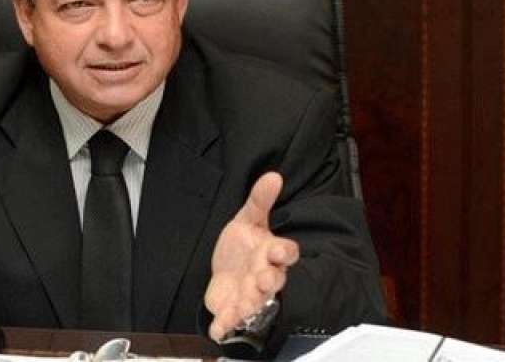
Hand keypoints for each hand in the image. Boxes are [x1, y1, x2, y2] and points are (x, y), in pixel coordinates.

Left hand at [204, 172, 298, 341]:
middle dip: (269, 280)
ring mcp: (250, 294)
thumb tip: (273, 175)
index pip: (286, 253)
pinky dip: (226, 324)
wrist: (227, 271)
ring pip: (256, 302)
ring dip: (249, 304)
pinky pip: (232, 319)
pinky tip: (218, 327)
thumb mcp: (248, 218)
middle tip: (262, 279)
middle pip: (273, 280)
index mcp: (270, 252)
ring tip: (241, 307)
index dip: (284, 252)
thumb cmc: (243, 246)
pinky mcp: (234, 308)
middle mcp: (264, 275)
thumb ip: (260, 199)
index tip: (277, 249)